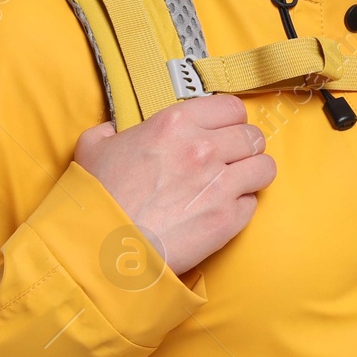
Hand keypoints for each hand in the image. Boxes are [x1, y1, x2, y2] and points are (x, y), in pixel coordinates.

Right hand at [73, 93, 274, 277]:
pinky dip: (241, 207)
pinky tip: (221, 211)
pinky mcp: (227, 219)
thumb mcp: (92, 149)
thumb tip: (112, 130)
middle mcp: (203, 148)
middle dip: (244, 146)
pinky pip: (253, 203)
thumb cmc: (96, 199)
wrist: (101, 249)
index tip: (223, 131)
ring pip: (264, 167)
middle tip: (230, 159)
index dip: (229, 120)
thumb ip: (109, 131)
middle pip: (252, 136)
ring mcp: (219, 184)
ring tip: (235, 183)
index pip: (230, 107)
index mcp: (174, 124)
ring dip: (252, 173)